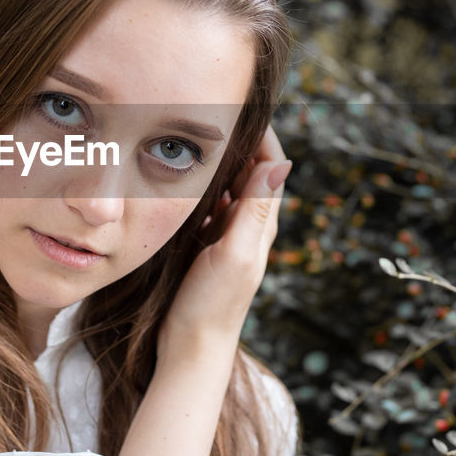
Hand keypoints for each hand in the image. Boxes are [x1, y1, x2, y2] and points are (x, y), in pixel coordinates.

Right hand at [159, 125, 290, 356]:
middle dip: (235, 141)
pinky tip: (177, 178)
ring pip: (226, 187)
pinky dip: (197, 187)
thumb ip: (254, 211)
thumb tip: (278, 164)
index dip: (259, 134)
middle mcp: (248, 227)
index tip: (238, 106)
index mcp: (261, 225)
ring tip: (192, 135)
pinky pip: (206, 206)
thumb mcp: (234, 254)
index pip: (271, 166)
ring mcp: (226, 236)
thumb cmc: (212, 305)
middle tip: (210, 112)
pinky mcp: (206, 246)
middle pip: (249, 171)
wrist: (191, 348)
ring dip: (214, 162)